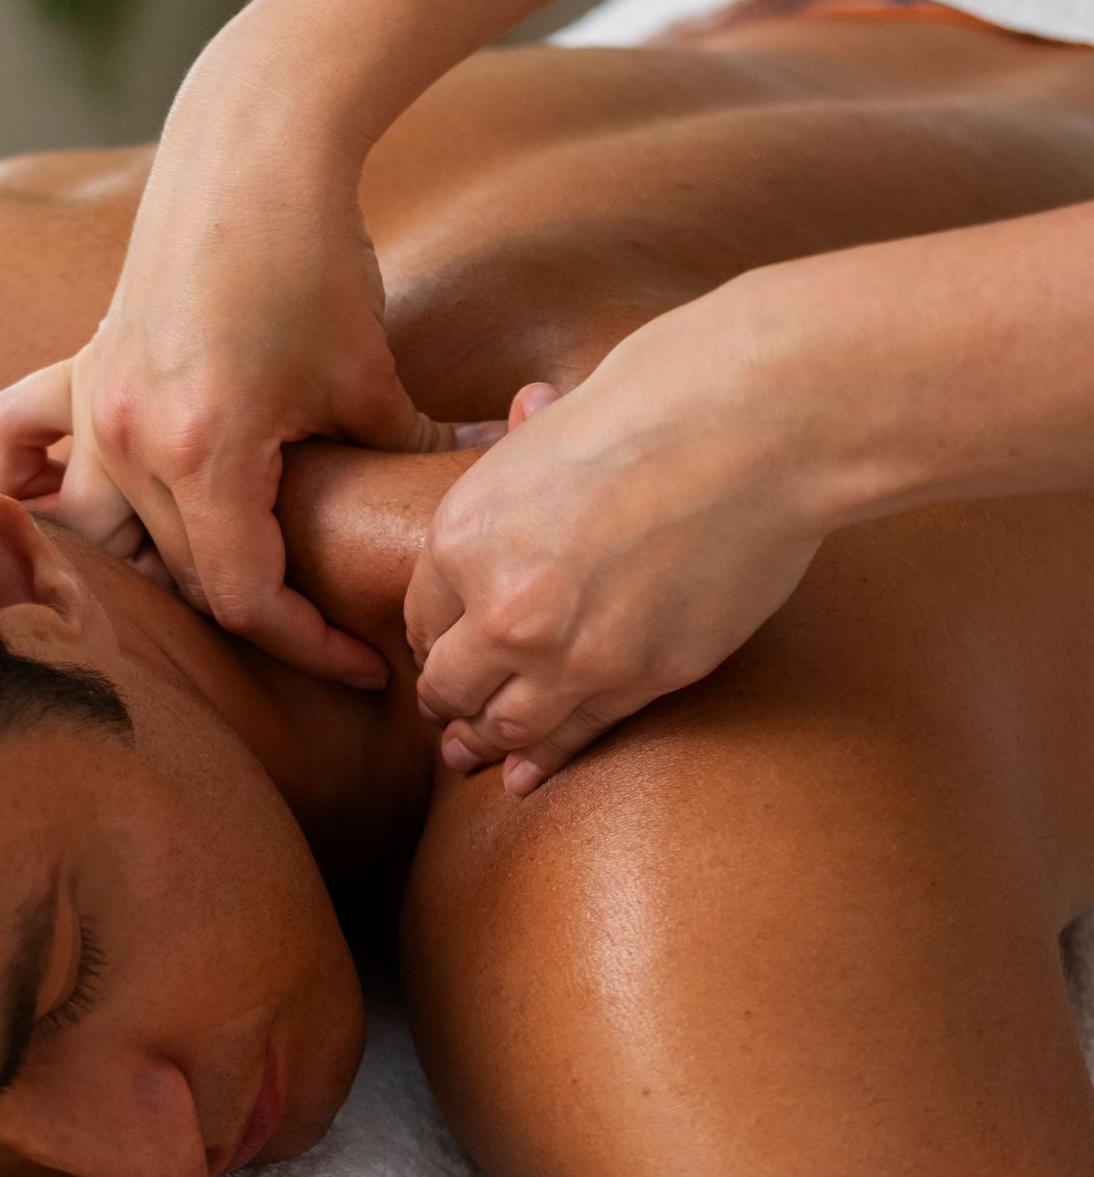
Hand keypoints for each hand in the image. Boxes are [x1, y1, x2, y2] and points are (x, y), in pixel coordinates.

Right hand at [0, 42, 452, 686]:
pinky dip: (38, 481)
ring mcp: (94, 406)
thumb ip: (402, 462)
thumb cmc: (317, 256)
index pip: (243, 599)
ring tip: (218, 586)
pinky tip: (69, 505)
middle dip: (257, 611)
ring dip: (157, 571)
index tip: (362, 662)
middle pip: (182, 578)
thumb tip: (459, 516)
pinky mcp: (81, 370)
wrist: (253, 146)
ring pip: (106, 536)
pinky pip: (25, 442)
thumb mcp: (368, 380)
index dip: (308, 645)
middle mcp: (129, 441)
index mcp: (205, 454)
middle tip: (325, 628)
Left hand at [406, 305, 824, 790]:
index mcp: (463, 538)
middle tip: (446, 712)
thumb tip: (527, 407)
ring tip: (473, 751)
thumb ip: (526, 443)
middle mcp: (503, 610)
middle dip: (445, 698)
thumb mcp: (558, 418)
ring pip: (506, 726)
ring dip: (485, 741)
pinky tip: (525, 776)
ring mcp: (573, 656)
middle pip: (448, 684)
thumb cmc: (659, 400)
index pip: (421, 615)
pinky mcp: (643, 679)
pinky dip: (546, 761)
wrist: (755, 430)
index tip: (444, 646)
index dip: (434, 635)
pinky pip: (578, 735)